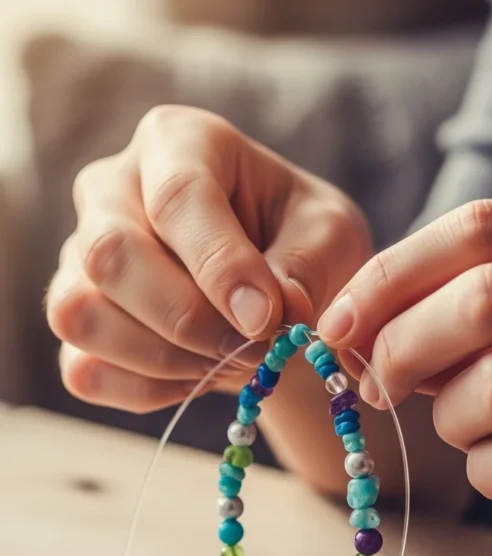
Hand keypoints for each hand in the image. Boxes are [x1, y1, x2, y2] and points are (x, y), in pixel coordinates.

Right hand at [47, 105, 369, 412]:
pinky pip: (83, 369)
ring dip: (164, 359)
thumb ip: (306, 266)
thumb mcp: (329, 236)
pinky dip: (144, 390)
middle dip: (187, 319)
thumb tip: (274, 314)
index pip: (177, 196)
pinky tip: (194, 380)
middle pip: (110, 254)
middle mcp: (109, 189)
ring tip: (227, 362)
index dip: (219, 266)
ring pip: (81, 313)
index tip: (266, 319)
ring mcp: (78, 256)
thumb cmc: (299, 241)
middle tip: (251, 350)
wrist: (270, 285)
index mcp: (176, 142)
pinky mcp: (74, 316)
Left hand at [318, 199, 491, 501]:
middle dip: (404, 346)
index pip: (480, 229)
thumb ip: (448, 300)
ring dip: (451, 416)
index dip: (391, 277)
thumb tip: (348, 327)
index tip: (335, 326)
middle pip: (487, 299)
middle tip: (375, 386)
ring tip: (461, 423)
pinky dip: (486, 470)